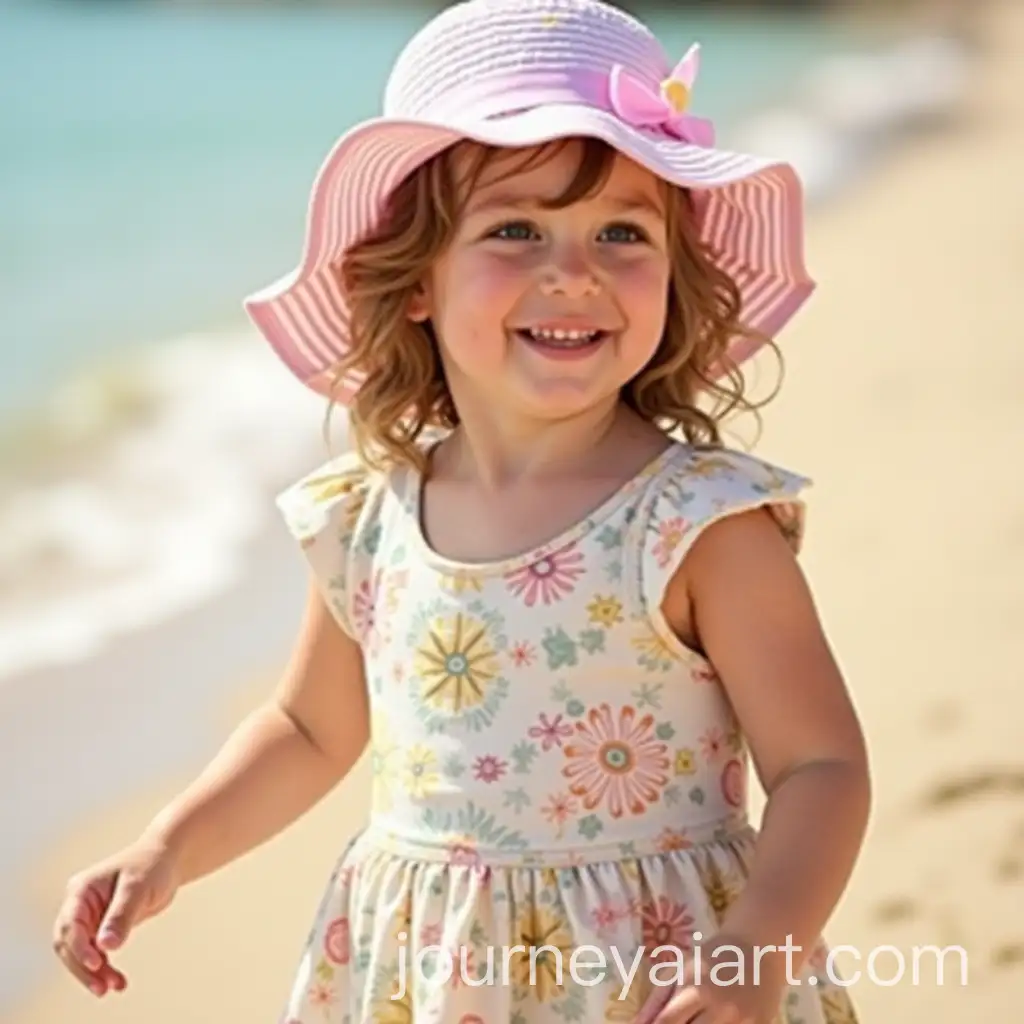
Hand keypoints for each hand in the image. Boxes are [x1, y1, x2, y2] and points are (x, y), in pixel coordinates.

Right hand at [52, 835, 181, 996]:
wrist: (166, 861)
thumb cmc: (151, 865)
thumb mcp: (138, 887)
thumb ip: (121, 914)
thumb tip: (106, 945)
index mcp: (82, 890)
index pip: (70, 924)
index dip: (80, 947)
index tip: (97, 963)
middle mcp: (80, 905)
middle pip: (69, 944)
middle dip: (83, 967)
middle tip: (102, 987)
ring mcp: (88, 918)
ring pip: (80, 953)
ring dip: (93, 973)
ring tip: (113, 987)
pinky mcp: (100, 929)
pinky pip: (96, 954)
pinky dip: (104, 969)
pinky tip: (117, 982)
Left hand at [632, 932, 787, 1023]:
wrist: (759, 948)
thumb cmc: (715, 957)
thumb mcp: (683, 969)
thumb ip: (658, 999)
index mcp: (697, 987)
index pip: (667, 1021)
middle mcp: (720, 1006)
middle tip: (681, 1019)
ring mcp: (742, 1020)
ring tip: (697, 1018)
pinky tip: (716, 1020)